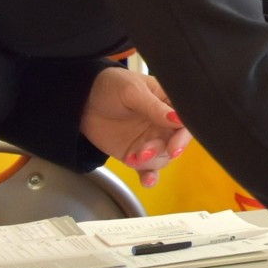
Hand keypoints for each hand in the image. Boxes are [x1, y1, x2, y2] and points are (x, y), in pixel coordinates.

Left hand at [79, 66, 191, 186]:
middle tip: (144, 152)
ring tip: (133, 158)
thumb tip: (178, 120)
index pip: (185, 123)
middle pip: (175, 144)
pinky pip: (147, 169)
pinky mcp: (136, 154)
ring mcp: (150, 141)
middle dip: (162, 151)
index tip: (173, 146)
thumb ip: (154, 107)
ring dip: (150, 163)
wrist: (81, 100)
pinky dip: (149, 177)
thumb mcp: (132, 91)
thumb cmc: (111, 86)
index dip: (183, 137)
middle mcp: (163, 124)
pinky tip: (148, 181)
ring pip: (161, 158)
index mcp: (168, 104)